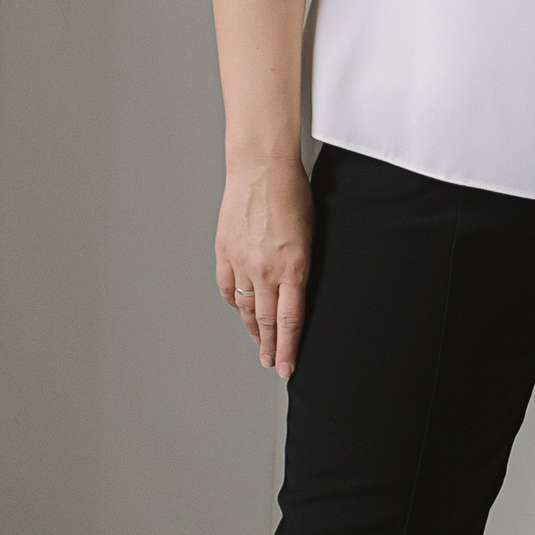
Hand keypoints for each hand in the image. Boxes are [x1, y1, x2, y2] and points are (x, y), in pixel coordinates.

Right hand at [216, 152, 313, 376]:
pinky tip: (238, 309)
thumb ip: (302, 265)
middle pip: (266, 320)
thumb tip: (298, 288)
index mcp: (293, 266)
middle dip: (271, 347)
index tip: (287, 367)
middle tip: (272, 364)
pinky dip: (232, 302)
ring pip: (244, 307)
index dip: (289, 348)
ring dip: (251, 328)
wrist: (260, 167)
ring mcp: (241, 261)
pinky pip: (226, 287)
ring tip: (259, 342)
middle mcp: (265, 269)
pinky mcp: (224, 251)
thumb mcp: (310, 233)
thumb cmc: (292, 193)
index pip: (290, 320)